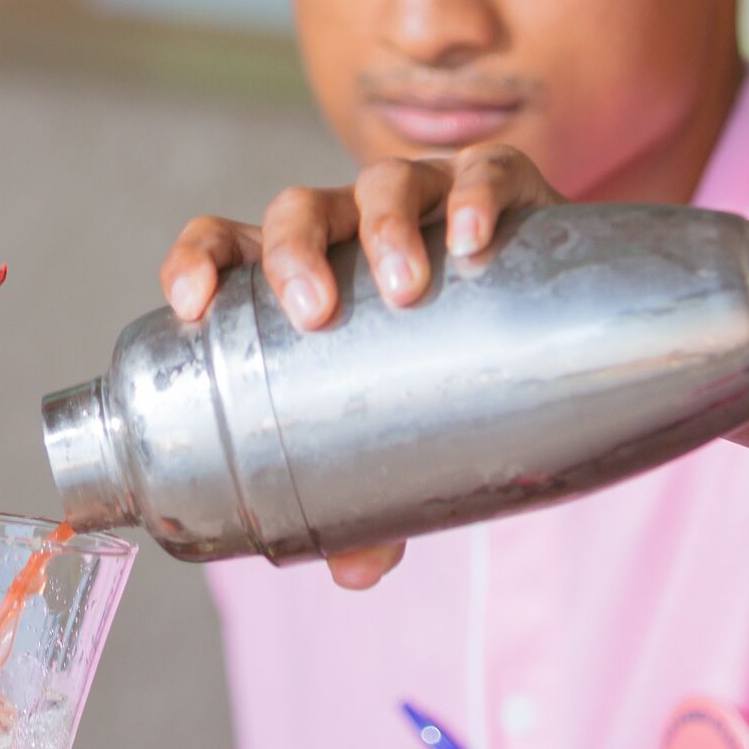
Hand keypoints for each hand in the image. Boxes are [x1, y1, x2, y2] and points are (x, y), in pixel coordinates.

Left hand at [156, 145, 562, 589]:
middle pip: (298, 210)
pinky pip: (483, 173)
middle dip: (296, 252)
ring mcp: (426, 198)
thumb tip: (356, 574)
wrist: (557, 324)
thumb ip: (370, 504)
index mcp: (303, 272)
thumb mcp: (402, 441)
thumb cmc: (447, 379)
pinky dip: (473, 198)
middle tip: (317, 311)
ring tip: (405, 285)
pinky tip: (473, 239)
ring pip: (383, 183)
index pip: (225, 244)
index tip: (192, 305)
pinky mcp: (504, 187)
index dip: (196, 260)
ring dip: (383, 226)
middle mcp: (352, 226)